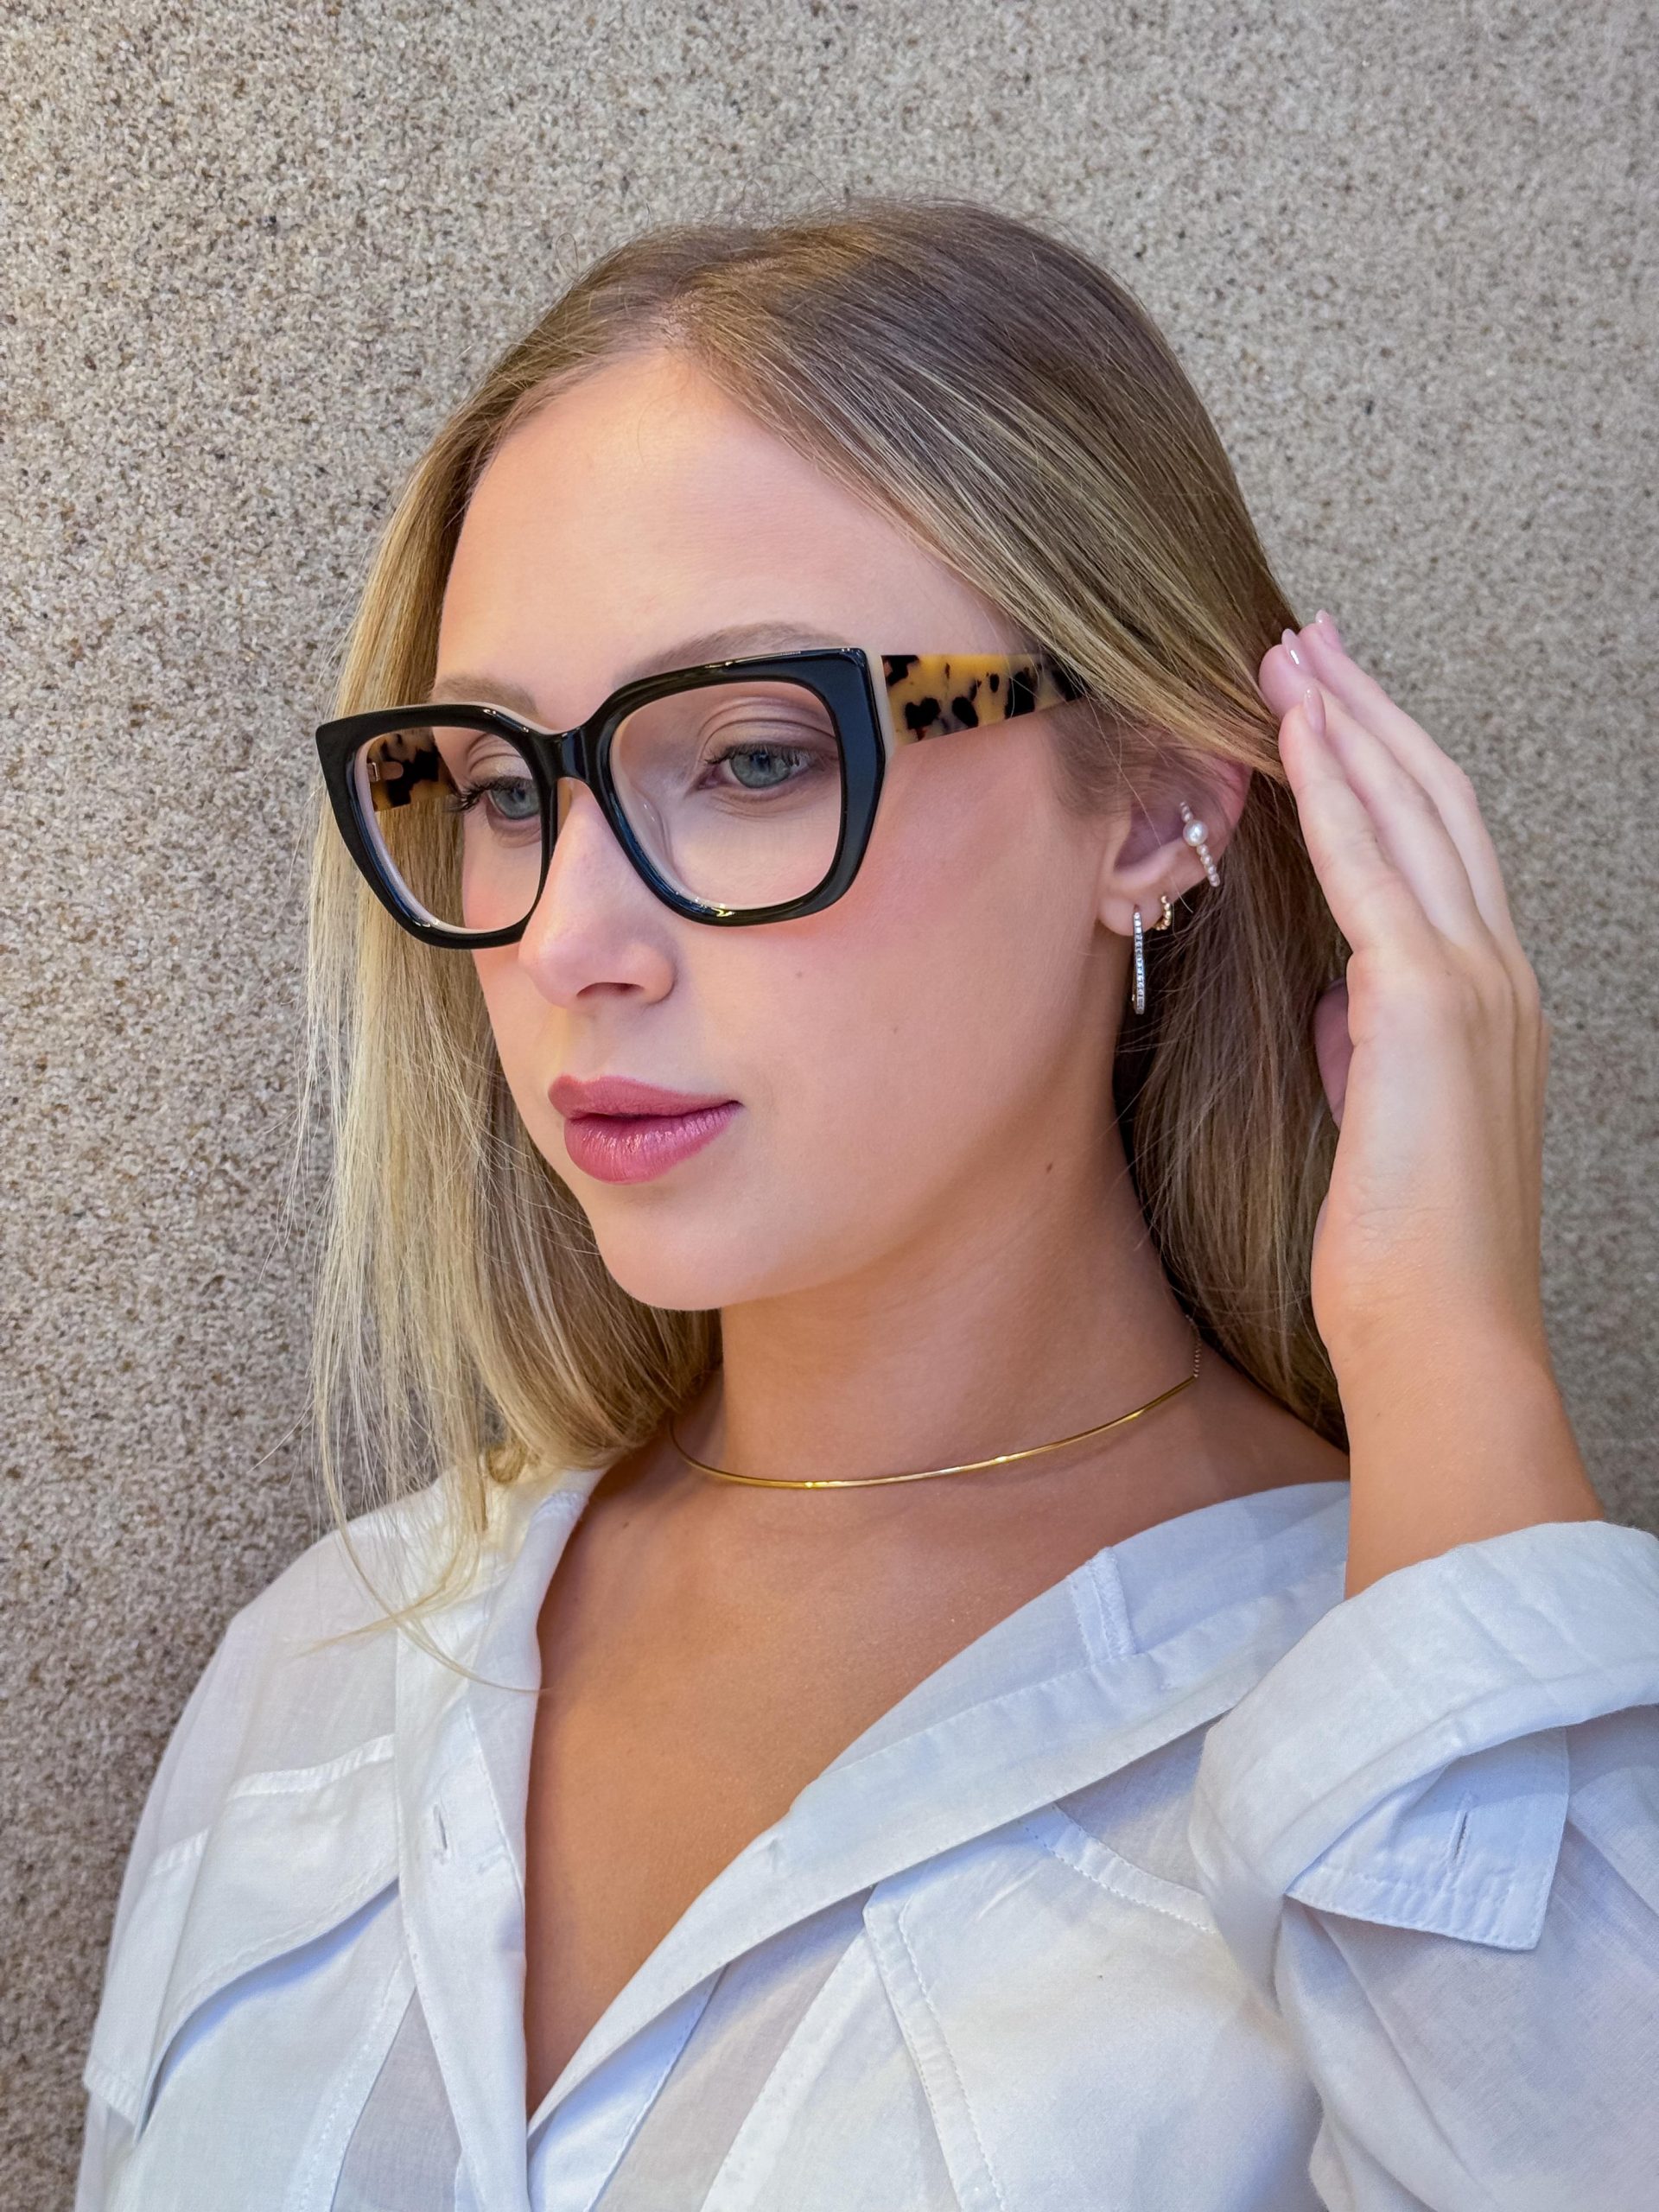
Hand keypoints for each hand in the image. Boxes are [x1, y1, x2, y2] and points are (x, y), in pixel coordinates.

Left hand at [1258, 613, 1601, 1592]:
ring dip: (1347, 721)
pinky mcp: (1427, 1003)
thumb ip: (1372, 1046)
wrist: (1439, 1329)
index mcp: (1491, 1000)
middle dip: (1369, 708)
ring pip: (1414, 810)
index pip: (1441, 849)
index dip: (1389, 766)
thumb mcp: (1384, 1120)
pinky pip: (1375, 867)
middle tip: (1310, 637)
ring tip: (1289, 651)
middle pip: (1437, 801)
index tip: (1335, 705)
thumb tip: (1342, 1000)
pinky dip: (1336, 790)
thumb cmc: (1404, 1248)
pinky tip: (1295, 732)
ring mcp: (1475, 982)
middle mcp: (1499, 973)